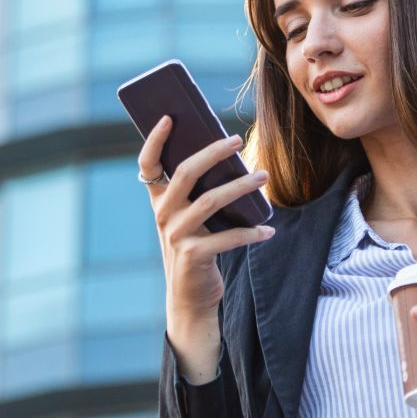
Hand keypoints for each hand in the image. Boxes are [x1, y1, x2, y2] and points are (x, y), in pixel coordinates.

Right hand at [138, 116, 275, 380]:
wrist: (190, 300)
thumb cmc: (196, 251)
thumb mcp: (192, 221)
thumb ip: (200, 194)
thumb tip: (229, 158)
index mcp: (159, 202)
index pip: (147, 164)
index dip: (154, 140)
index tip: (169, 117)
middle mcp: (163, 215)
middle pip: (184, 173)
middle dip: (212, 153)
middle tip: (236, 140)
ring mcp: (176, 236)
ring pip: (210, 200)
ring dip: (240, 187)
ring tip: (263, 176)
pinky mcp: (193, 256)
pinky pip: (227, 237)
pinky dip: (251, 233)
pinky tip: (269, 231)